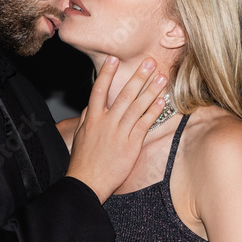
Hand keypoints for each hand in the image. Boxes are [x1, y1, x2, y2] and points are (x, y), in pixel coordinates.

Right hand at [66, 56, 167, 202]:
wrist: (87, 183)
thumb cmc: (83, 162)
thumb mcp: (80, 137)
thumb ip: (86, 118)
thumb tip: (91, 105)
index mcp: (92, 118)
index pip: (99, 90)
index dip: (107, 74)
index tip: (114, 59)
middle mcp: (107, 122)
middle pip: (124, 94)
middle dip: (138, 77)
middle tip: (149, 62)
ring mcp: (120, 133)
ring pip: (137, 107)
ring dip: (151, 91)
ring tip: (162, 78)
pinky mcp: (131, 144)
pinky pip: (144, 124)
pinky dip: (153, 112)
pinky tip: (161, 101)